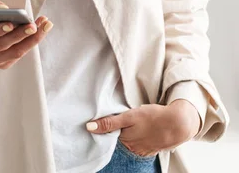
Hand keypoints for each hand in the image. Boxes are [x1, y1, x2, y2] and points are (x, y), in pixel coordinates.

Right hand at [0, 0, 52, 69]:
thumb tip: (4, 9)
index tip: (11, 23)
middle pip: (2, 45)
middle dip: (19, 35)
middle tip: (33, 25)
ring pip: (14, 53)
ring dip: (31, 40)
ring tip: (44, 26)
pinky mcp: (4, 63)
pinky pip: (20, 54)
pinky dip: (32, 43)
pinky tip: (42, 30)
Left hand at [86, 101, 200, 156]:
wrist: (178, 124)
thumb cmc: (154, 117)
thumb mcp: (129, 116)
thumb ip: (109, 123)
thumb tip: (89, 127)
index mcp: (125, 140)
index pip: (109, 134)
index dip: (107, 126)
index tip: (106, 118)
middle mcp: (132, 148)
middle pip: (119, 138)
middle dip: (118, 129)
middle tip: (124, 117)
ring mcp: (142, 149)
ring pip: (130, 140)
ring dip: (129, 133)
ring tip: (135, 122)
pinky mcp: (151, 148)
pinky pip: (140, 143)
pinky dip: (139, 136)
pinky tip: (144, 129)